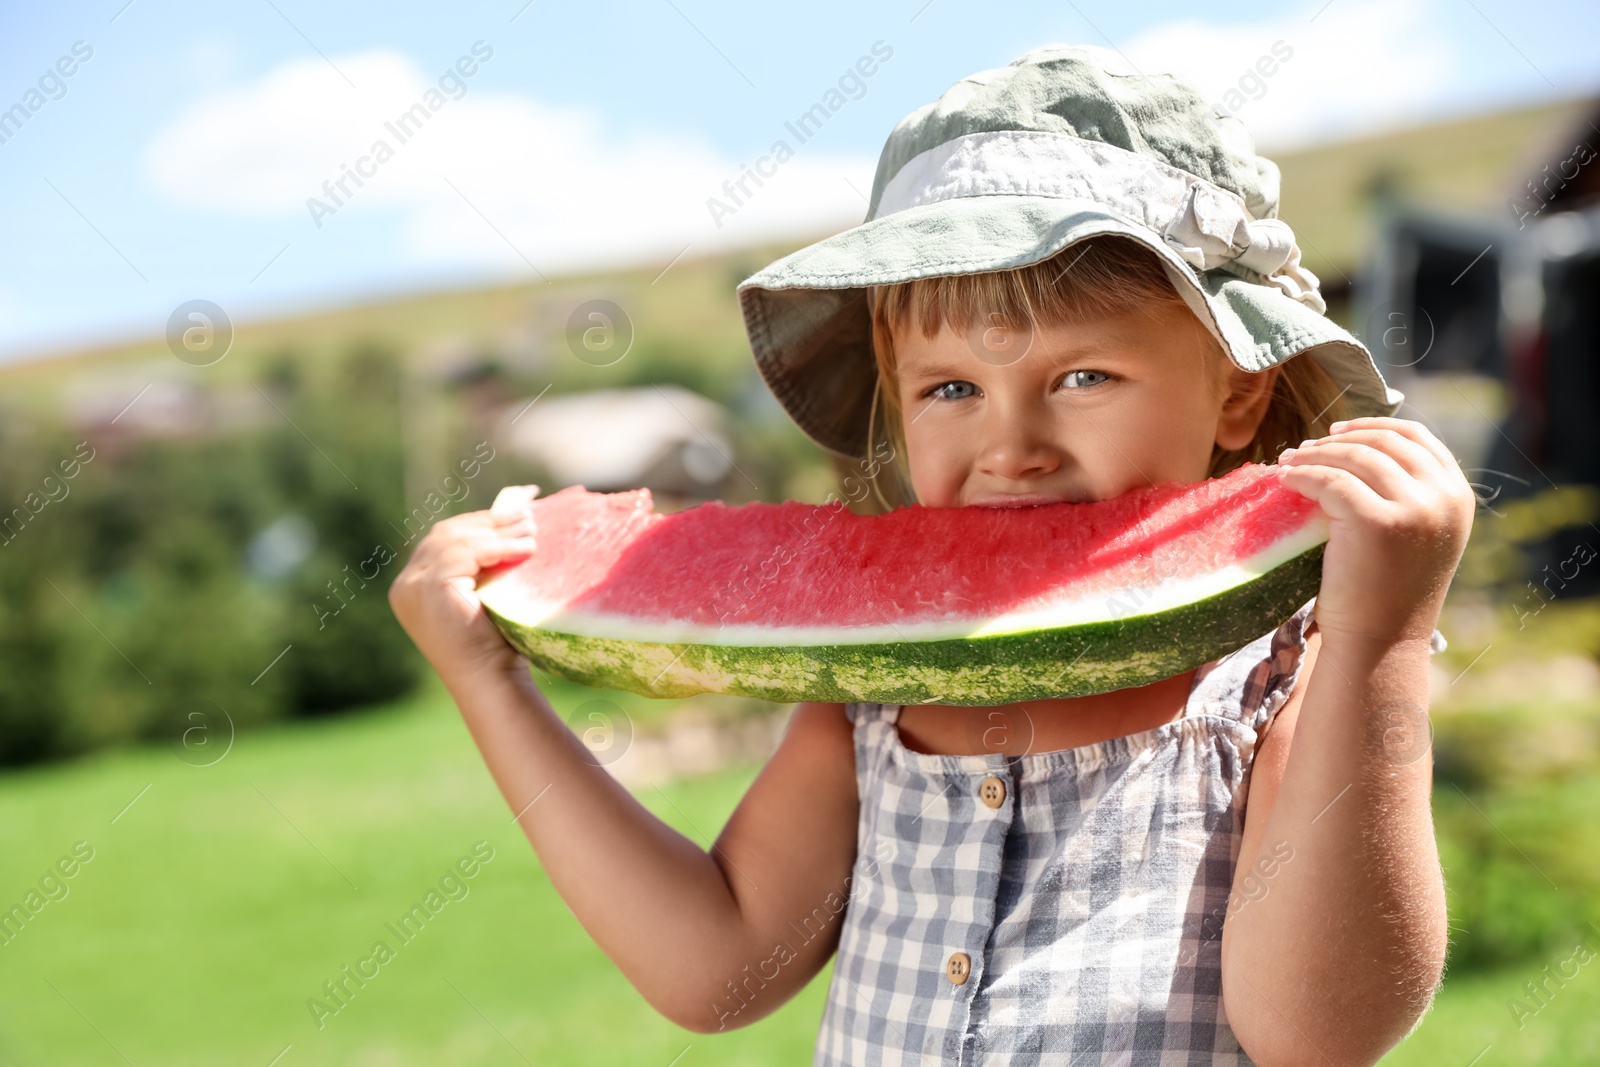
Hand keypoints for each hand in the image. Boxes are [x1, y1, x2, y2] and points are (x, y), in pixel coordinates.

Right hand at [388, 484, 541, 687]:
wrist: (490, 679)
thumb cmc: (496, 644)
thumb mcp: (487, 592)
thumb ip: (486, 561)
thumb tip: (518, 515)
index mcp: (415, 584)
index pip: (446, 538)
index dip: (481, 521)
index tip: (518, 510)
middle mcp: (406, 583)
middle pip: (448, 532)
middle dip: (491, 521)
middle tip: (528, 516)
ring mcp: (413, 585)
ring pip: (457, 538)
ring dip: (499, 531)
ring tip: (532, 532)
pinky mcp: (429, 587)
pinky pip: (465, 552)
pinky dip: (498, 546)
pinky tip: (525, 549)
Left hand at [1275, 418, 1474, 645]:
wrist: (1379, 644)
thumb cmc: (1385, 594)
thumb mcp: (1414, 535)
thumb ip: (1405, 494)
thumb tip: (1354, 448)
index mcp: (1457, 497)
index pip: (1417, 437)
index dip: (1374, 425)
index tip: (1339, 429)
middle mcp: (1443, 498)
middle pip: (1384, 442)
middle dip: (1339, 439)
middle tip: (1303, 448)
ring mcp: (1413, 508)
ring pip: (1354, 458)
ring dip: (1315, 454)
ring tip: (1288, 462)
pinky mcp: (1377, 521)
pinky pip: (1329, 480)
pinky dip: (1302, 475)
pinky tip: (1285, 480)